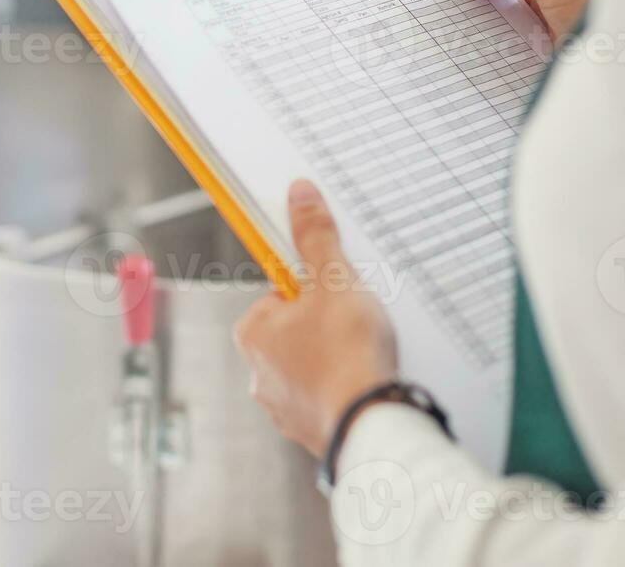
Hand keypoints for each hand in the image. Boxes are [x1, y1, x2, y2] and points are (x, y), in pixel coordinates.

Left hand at [233, 180, 398, 456]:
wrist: (371, 424)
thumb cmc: (347, 352)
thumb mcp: (334, 281)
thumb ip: (316, 237)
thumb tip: (299, 194)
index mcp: (253, 333)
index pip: (281, 293)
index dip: (315, 287)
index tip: (339, 290)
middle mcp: (258, 373)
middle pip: (297, 329)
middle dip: (327, 324)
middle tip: (358, 322)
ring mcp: (283, 407)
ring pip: (313, 365)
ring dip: (337, 358)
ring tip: (366, 354)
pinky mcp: (311, 430)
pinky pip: (328, 397)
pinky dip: (345, 388)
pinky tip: (366, 382)